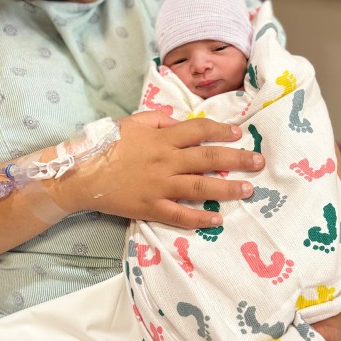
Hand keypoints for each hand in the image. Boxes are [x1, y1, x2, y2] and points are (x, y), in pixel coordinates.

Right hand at [56, 111, 263, 227]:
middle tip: (259, 162)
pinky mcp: (151, 208)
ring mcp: (159, 186)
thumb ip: (160, 120)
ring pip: (200, 187)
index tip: (239, 133)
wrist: (81, 174)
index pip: (199, 131)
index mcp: (162, 138)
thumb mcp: (132, 123)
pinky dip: (200, 218)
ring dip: (227, 188)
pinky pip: (180, 215)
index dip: (221, 130)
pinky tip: (218, 220)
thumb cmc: (106, 145)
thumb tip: (183, 122)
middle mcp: (166, 161)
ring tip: (248, 189)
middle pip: (209, 159)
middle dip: (237, 159)